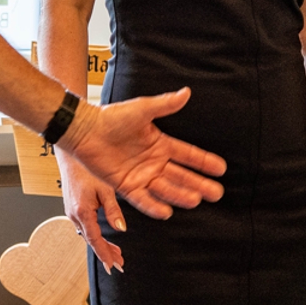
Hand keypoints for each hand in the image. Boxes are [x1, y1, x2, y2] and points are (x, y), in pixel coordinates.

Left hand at [57, 88, 226, 220]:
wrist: (84, 130)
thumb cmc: (111, 117)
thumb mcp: (141, 110)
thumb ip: (165, 105)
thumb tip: (186, 92)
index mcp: (160, 144)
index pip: (188, 155)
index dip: (204, 162)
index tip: (222, 169)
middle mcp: (154, 161)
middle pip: (181, 176)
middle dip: (199, 184)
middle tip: (216, 194)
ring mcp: (140, 175)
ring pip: (165, 188)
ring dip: (180, 194)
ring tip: (195, 200)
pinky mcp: (125, 185)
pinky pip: (142, 198)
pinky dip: (153, 205)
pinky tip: (166, 212)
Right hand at [65, 167, 127, 271]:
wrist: (71, 156)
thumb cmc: (86, 168)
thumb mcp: (105, 189)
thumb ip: (113, 211)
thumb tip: (121, 229)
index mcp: (82, 211)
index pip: (94, 239)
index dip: (104, 254)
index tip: (113, 266)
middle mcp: (74, 214)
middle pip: (91, 240)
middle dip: (105, 253)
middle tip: (119, 263)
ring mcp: (72, 212)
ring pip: (88, 235)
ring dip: (101, 244)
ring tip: (115, 252)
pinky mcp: (73, 208)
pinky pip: (84, 227)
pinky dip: (95, 235)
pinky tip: (103, 236)